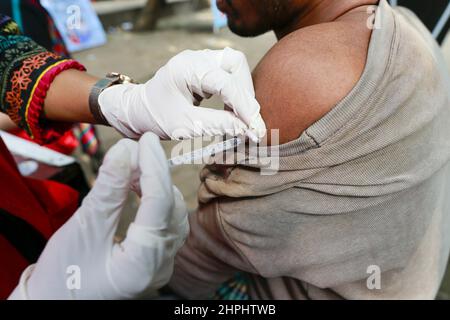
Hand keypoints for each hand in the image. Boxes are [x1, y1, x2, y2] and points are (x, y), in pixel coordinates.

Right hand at [9, 133, 188, 299]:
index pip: (160, 204)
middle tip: (137, 149)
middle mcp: (161, 267)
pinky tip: (139, 187)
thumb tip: (125, 150)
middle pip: (171, 208)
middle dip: (156, 174)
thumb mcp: (82, 228)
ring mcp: (161, 265)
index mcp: (142, 265)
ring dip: (157, 186)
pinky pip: (166, 224)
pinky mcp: (155, 259)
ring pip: (172, 215)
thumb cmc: (62, 276)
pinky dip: (155, 200)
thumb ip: (108, 189)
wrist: (54, 303)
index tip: (146, 140)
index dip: (154, 167)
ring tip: (134, 167)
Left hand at [98, 48, 265, 140]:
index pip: (225, 82)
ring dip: (243, 92)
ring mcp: (201, 60)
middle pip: (236, 64)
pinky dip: (236, 92)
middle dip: (246, 93)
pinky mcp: (205, 68)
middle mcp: (196, 58)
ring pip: (236, 66)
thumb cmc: (155, 117)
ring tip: (243, 118)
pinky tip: (234, 111)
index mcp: (186, 68)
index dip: (244, 106)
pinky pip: (230, 74)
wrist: (138, 110)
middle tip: (250, 122)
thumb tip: (248, 130)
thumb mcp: (184, 126)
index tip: (255, 129)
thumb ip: (217, 125)